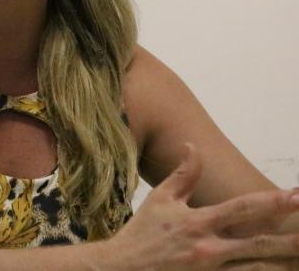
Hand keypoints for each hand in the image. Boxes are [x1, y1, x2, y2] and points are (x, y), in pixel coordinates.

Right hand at [101, 142, 298, 269]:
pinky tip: (277, 270)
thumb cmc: (141, 233)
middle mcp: (208, 248)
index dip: (272, 202)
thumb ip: (183, 175)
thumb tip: (193, 146)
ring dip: (281, 263)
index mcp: (197, 222)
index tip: (296, 195)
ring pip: (256, 269)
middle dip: (289, 239)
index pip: (242, 208)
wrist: (122, 269)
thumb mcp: (159, 199)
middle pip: (258, 244)